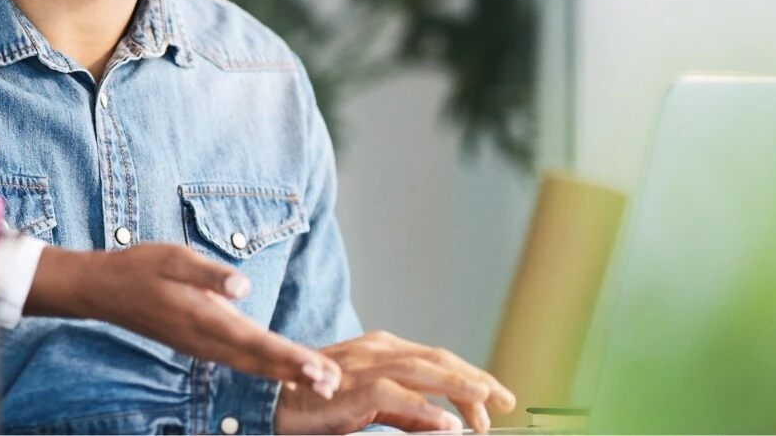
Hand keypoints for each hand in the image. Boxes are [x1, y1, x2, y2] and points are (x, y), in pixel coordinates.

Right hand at [26, 244, 344, 395]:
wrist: (102, 290)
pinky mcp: (198, 344)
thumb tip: (242, 287)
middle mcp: (204, 339)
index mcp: (203, 317)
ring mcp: (200, 346)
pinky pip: (238, 361)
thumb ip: (208, 272)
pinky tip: (281, 371)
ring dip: (284, 373)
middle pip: (258, 361)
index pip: (255, 341)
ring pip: (249, 365)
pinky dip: (264, 368)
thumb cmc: (139, 267)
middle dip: (296, 372)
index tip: (317, 368)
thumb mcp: (172, 257)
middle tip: (332, 384)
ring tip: (318, 382)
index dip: (288, 356)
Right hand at [275, 331, 514, 433]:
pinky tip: (447, 424)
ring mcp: (363, 367)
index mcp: (383, 351)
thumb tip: (447, 423)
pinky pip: (394, 397)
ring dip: (458, 386)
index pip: (437, 359)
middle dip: (475, 379)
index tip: (495, 399)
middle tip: (504, 400)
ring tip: (487, 401)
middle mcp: (377, 351)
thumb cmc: (318, 403)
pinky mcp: (351, 390)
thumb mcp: (372, 407)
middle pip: (437, 360)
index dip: (470, 377)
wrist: (271, 404)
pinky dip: (424, 410)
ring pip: (422, 370)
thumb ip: (407, 413)